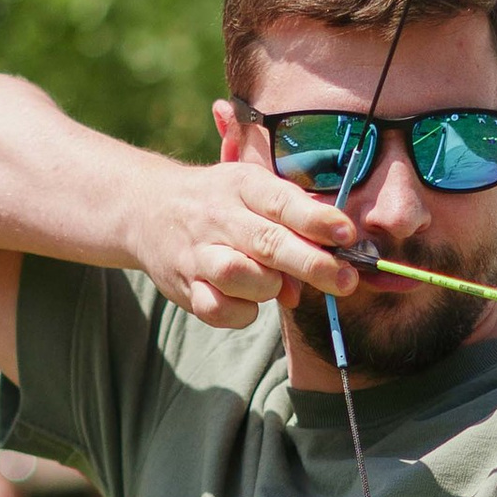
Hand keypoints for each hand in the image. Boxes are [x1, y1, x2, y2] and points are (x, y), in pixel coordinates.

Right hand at [136, 159, 367, 330]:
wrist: (148, 209)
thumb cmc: (221, 201)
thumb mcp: (254, 190)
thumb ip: (294, 222)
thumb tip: (327, 266)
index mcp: (242, 185)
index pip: (282, 201)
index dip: (317, 219)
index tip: (347, 234)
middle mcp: (218, 216)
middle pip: (268, 242)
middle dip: (312, 263)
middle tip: (347, 281)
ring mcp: (198, 252)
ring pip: (239, 275)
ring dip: (269, 286)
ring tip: (276, 283)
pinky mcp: (185, 286)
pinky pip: (218, 309)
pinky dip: (242, 312)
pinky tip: (248, 301)